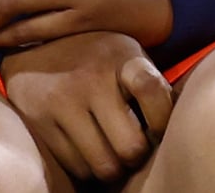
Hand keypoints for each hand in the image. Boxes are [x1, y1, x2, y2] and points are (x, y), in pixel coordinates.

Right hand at [1, 31, 172, 184]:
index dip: (162, 119)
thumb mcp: (125, 54)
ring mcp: (62, 101)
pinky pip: (75, 167)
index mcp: (120, 56)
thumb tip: (178, 125)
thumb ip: (149, 84)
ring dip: (112, 167)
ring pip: (102, 165)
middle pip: (130, 146)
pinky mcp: (40, 123)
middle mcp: (91, 78)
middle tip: (134, 150)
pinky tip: (88, 150)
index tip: (157, 128)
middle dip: (137, 156)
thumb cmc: (95, 56)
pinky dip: (87, 168)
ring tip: (111, 152)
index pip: (151, 90)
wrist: (36, 47)